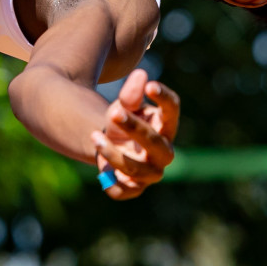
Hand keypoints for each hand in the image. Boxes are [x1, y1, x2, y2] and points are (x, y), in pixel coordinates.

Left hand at [91, 68, 178, 199]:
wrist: (109, 143)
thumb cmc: (122, 120)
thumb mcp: (122, 106)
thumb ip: (130, 95)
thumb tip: (140, 74)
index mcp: (165, 126)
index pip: (173, 111)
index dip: (164, 99)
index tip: (150, 85)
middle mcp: (163, 152)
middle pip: (157, 144)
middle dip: (135, 129)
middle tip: (113, 112)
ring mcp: (150, 173)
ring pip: (136, 169)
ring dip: (112, 153)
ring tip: (93, 136)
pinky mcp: (133, 188)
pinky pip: (122, 191)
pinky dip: (110, 182)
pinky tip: (101, 170)